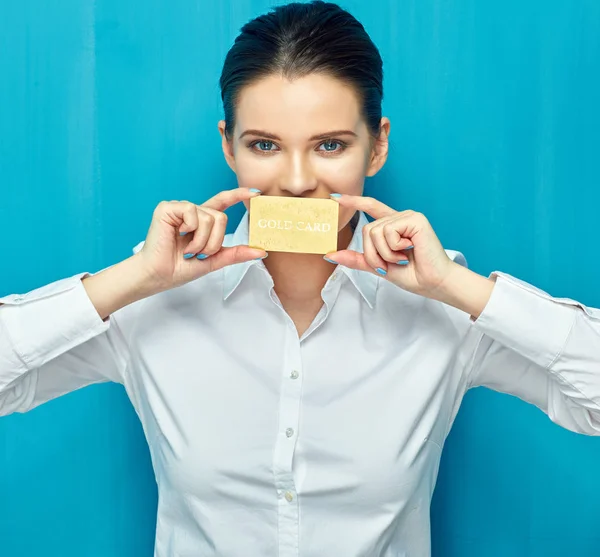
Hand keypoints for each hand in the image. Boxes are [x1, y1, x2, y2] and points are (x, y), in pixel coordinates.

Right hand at [137, 188, 266, 290]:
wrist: (159, 275)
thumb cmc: (180, 268)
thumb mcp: (214, 260)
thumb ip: (236, 254)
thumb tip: (261, 251)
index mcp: (202, 222)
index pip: (223, 202)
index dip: (238, 195)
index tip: (256, 192)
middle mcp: (192, 212)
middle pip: (221, 217)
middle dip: (214, 241)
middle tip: (198, 253)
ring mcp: (180, 209)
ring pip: (209, 217)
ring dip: (202, 240)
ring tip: (187, 249)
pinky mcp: (168, 208)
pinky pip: (192, 211)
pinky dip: (190, 228)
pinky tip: (177, 235)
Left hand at [325, 194, 456, 297]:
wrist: (432, 283)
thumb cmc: (412, 275)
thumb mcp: (378, 266)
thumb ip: (357, 259)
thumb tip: (330, 255)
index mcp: (392, 226)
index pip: (371, 207)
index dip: (354, 201)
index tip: (335, 196)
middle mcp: (399, 217)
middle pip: (367, 230)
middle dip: (374, 254)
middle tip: (390, 264)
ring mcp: (408, 216)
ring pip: (375, 232)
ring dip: (384, 253)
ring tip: (402, 259)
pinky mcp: (415, 219)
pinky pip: (388, 231)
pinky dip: (394, 248)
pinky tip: (410, 249)